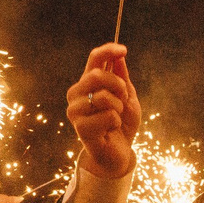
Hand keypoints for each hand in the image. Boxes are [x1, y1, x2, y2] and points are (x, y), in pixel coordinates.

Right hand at [68, 44, 141, 178]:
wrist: (118, 153)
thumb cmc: (122, 125)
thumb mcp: (128, 98)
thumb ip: (122, 78)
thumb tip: (118, 57)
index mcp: (88, 83)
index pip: (94, 60)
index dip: (107, 51)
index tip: (123, 50)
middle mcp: (77, 94)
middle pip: (97, 75)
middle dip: (118, 87)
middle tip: (123, 101)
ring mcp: (75, 111)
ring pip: (104, 97)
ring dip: (118, 108)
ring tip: (114, 119)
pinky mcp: (80, 127)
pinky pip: (108, 116)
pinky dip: (116, 123)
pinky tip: (109, 131)